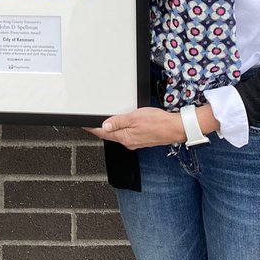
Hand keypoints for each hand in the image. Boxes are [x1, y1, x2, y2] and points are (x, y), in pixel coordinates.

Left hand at [85, 104, 218, 149]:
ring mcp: (136, 142)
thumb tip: (104, 126)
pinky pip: (127, 135)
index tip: (85, 125)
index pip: (103, 133)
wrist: (175, 128)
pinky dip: (122, 130)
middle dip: (100, 129)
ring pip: (119, 135)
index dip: (92, 129)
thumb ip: (118, 122)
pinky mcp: (142, 140)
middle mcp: (129, 142)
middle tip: (92, 122)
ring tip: (105, 122)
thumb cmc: (157, 122)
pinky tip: (123, 125)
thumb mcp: (134, 117)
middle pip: (110, 135)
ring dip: (111, 130)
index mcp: (125, 137)